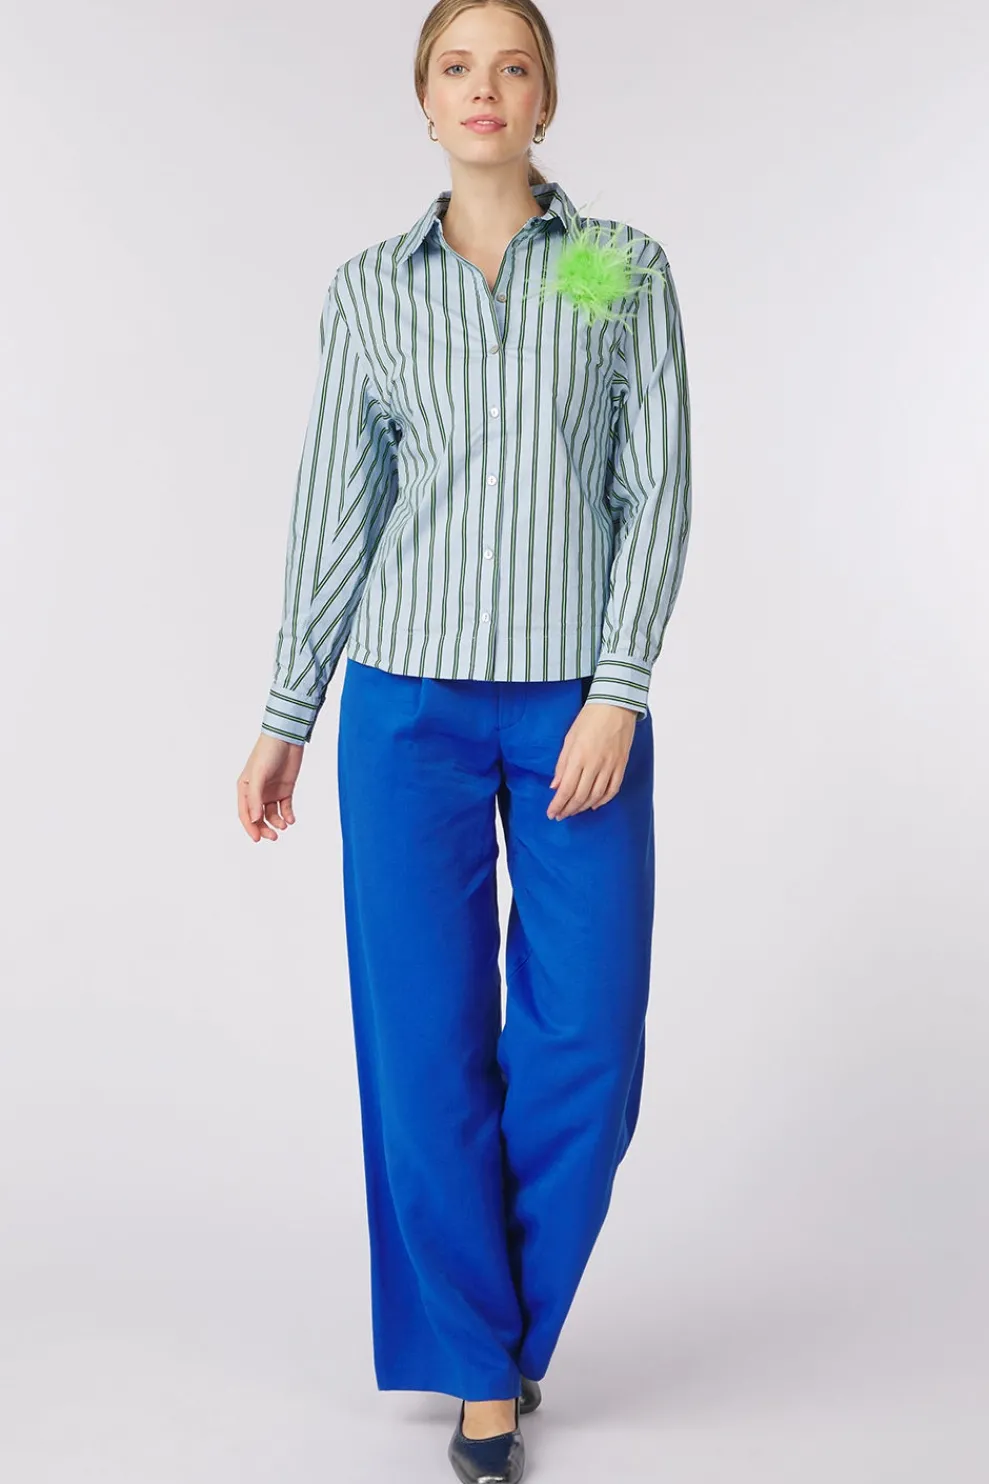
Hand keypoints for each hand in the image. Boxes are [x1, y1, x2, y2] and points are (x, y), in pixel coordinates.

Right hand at [237, 733, 304, 841]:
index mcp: (245, 788)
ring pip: (272, 814)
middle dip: (264, 828)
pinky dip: (288, 815)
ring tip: (285, 825)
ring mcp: (271, 791)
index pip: (245, 813)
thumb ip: (255, 797)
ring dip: (277, 822)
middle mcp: (257, 792)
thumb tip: (254, 819)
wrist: (287, 738)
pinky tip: (291, 819)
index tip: (257, 839)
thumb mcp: (258, 775)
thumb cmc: (267, 752)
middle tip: (274, 837)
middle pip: (258, 817)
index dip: (250, 828)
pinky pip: (285, 807)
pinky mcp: (285, 789)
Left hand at [547, 702, 637, 819]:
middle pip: (580, 796)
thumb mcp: (569, 738)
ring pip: (596, 796)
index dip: (558, 804)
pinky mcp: (621, 765)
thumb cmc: (589, 719)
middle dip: (568, 809)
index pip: (566, 789)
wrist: (615, 706)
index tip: (551, 813)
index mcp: (578, 757)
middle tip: (560, 816)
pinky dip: (603, 800)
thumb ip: (562, 764)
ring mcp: (610, 766)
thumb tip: (555, 786)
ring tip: (573, 811)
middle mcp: (595, 764)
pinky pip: (612, 789)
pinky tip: (594, 804)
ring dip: (583, 807)